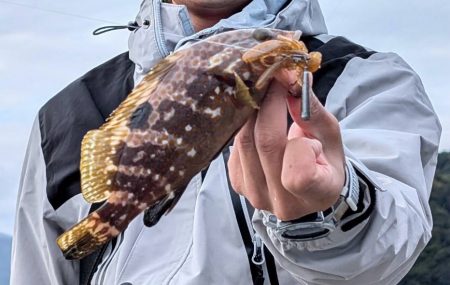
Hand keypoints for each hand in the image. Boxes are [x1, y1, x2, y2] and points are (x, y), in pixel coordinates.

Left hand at [228, 71, 344, 220]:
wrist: (306, 191)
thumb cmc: (324, 163)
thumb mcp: (330, 139)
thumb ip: (314, 113)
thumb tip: (291, 83)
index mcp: (316, 195)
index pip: (299, 175)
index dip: (299, 142)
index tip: (303, 114)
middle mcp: (282, 202)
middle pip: (266, 144)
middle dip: (269, 103)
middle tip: (274, 78)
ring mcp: (255, 195)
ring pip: (244, 142)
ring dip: (252, 111)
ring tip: (263, 93)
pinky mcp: (237, 184)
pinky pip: (234, 147)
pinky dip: (244, 127)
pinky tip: (256, 118)